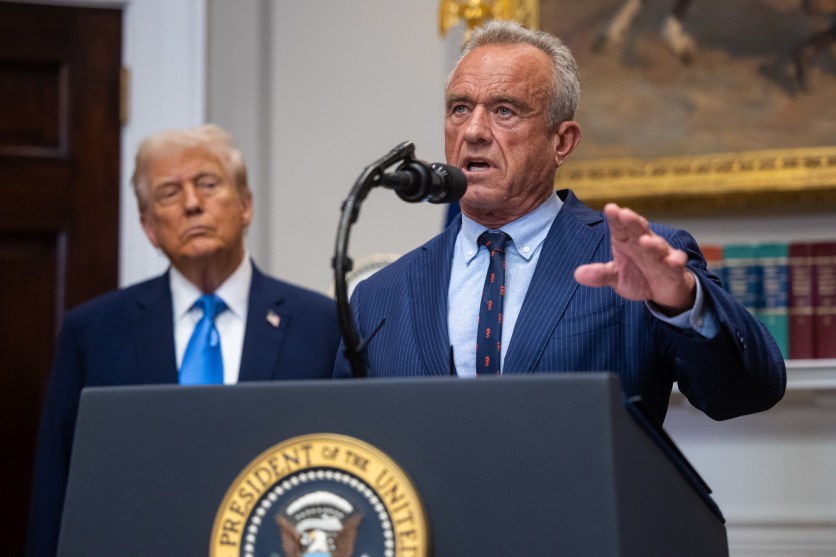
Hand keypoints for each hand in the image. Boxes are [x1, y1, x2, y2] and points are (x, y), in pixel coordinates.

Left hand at [574, 203, 695, 314]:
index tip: (610, 208)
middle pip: (638, 230)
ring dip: (652, 243)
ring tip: (645, 240)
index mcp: (627, 241)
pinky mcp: (674, 268)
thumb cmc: (637, 276)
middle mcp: (644, 243)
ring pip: (657, 246)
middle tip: (624, 213)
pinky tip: (673, 261)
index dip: (615, 218)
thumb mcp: (616, 277)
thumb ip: (600, 274)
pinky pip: (676, 263)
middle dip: (633, 222)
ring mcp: (660, 254)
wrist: (663, 291)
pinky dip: (676, 261)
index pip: (620, 227)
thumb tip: (577, 274)